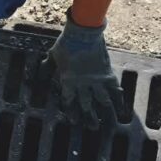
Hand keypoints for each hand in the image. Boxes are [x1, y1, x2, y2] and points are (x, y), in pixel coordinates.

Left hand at [45, 11, 122, 128]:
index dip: (72, 112)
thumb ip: (46, 67)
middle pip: (87, 105)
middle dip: (90, 118)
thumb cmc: (66, 43)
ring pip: (103, 102)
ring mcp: (97, 80)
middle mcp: (83, 84)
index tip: (75, 121)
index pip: (69, 101)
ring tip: (110, 126)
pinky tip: (122, 110)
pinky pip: (115, 90)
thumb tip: (38, 74)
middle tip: (93, 128)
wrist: (83, 32)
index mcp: (68, 81)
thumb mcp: (52, 55)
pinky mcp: (108, 73)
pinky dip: (119, 100)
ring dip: (106, 115)